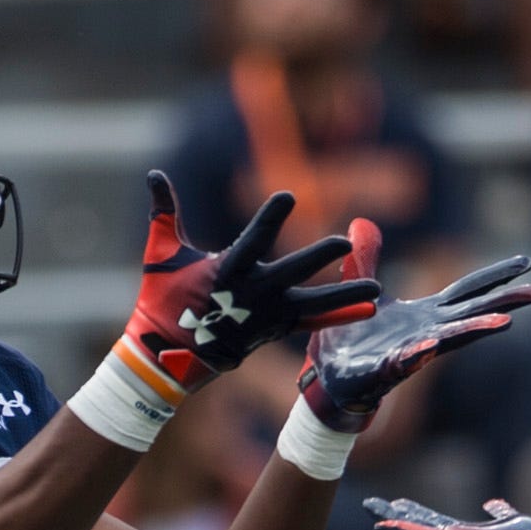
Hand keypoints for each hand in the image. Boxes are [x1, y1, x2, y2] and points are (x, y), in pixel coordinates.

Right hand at [121, 172, 377, 402]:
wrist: (168, 356)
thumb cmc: (162, 301)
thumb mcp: (160, 255)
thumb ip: (164, 212)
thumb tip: (153, 173)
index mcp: (226, 271)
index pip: (252, 240)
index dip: (270, 218)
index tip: (289, 197)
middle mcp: (251, 295)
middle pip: (292, 273)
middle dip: (318, 257)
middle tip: (344, 241)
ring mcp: (266, 316)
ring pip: (313, 306)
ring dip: (345, 296)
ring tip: (377, 289)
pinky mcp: (274, 331)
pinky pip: (313, 325)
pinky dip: (339, 317)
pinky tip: (367, 310)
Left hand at [299, 222, 530, 433]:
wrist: (328, 382)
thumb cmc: (350, 342)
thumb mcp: (358, 291)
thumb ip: (365, 260)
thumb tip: (362, 223)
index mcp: (425, 314)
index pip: (467, 292)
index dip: (496, 276)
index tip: (528, 262)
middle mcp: (427, 333)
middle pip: (473, 314)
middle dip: (507, 303)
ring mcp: (408, 354)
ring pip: (448, 341)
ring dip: (475, 330)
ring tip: (504, 322)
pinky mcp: (382, 371)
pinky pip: (401, 363)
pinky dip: (417, 355)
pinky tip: (430, 345)